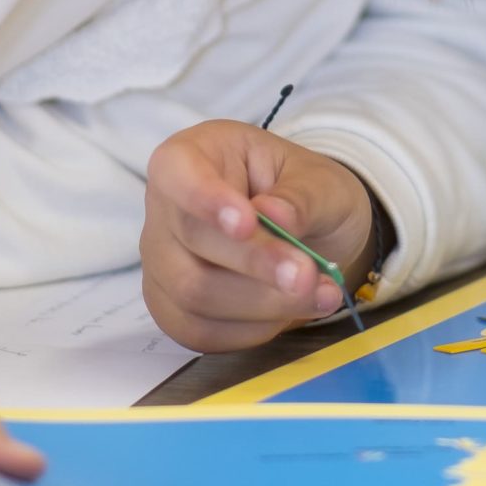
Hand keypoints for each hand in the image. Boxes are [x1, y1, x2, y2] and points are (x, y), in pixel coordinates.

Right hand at [140, 120, 376, 352]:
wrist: (312, 237)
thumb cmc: (306, 195)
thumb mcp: (322, 181)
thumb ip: (303, 197)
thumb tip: (276, 216)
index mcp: (193, 155)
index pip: (176, 171)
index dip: (206, 199)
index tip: (248, 222)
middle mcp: (165, 207)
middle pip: (190, 240)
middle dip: (255, 263)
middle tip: (309, 274)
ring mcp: (162, 261)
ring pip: (193, 294)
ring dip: (263, 302)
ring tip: (320, 294)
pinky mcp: (172, 309)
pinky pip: (199, 330)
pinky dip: (252, 328)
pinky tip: (290, 312)